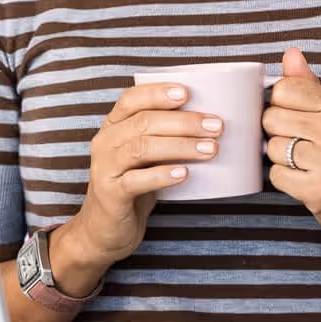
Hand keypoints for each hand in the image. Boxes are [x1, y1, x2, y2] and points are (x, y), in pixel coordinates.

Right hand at [63, 82, 223, 268]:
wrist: (104, 229)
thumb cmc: (133, 185)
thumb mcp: (144, 157)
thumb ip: (164, 138)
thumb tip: (210, 123)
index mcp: (113, 126)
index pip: (131, 99)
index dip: (157, 92)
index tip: (187, 93)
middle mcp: (105, 142)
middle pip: (143, 123)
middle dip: (183, 122)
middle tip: (216, 126)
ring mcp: (105, 168)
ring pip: (141, 148)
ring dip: (180, 146)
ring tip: (210, 149)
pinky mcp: (110, 194)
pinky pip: (135, 180)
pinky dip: (161, 175)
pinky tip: (184, 173)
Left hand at [263, 47, 320, 241]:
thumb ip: (308, 85)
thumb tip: (291, 53)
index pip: (283, 89)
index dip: (280, 106)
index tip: (295, 119)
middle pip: (271, 118)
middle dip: (277, 134)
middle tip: (300, 146)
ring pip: (271, 148)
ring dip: (281, 159)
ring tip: (305, 165)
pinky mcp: (320, 189)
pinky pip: (276, 176)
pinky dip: (285, 181)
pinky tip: (306, 181)